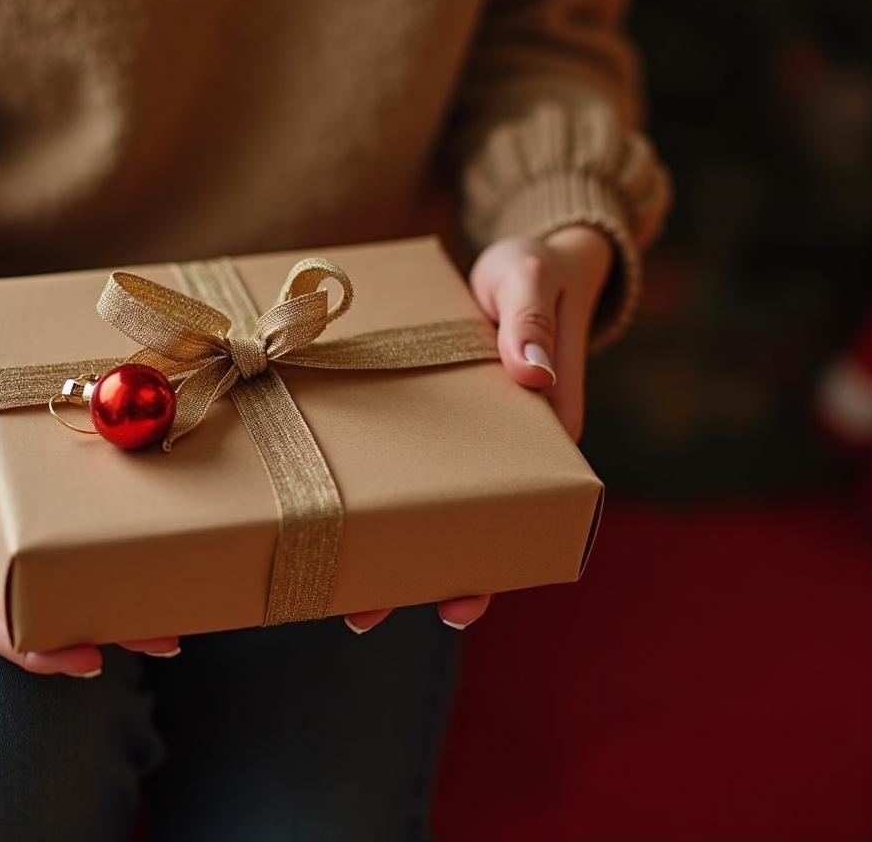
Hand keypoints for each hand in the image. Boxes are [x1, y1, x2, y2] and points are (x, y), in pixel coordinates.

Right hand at [0, 343, 180, 677]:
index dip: (22, 641)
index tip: (75, 657)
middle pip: (23, 615)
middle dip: (84, 638)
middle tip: (157, 642)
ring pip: (51, 592)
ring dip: (107, 613)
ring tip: (169, 630)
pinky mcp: (26, 520)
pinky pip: (63, 552)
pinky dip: (103, 567)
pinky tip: (152, 574)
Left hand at [342, 225, 612, 634]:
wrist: (525, 255)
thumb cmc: (537, 268)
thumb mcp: (531, 283)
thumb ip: (533, 323)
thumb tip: (534, 375)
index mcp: (544, 430)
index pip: (524, 517)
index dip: (491, 567)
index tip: (455, 602)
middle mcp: (504, 448)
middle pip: (468, 530)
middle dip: (418, 577)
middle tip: (364, 617)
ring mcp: (465, 436)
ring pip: (431, 505)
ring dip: (388, 549)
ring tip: (336, 592)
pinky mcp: (432, 417)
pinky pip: (404, 461)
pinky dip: (374, 490)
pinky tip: (327, 510)